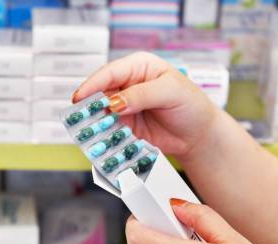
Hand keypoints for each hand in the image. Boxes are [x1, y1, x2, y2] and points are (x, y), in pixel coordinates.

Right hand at [73, 52, 220, 160]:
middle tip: (79, 117)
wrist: (198, 135)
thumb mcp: (170, 92)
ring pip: (100, 113)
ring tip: (86, 131)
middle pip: (100, 92)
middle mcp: (127, 85)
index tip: (80, 97)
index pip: (110, 72)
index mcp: (138, 67)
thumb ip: (142, 95)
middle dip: (89, 105)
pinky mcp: (124, 127)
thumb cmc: (190, 105)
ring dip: (93, 122)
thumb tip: (115, 103)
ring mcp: (124, 107)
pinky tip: (99, 141)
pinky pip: (108, 130)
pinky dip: (102, 136)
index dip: (93, 84)